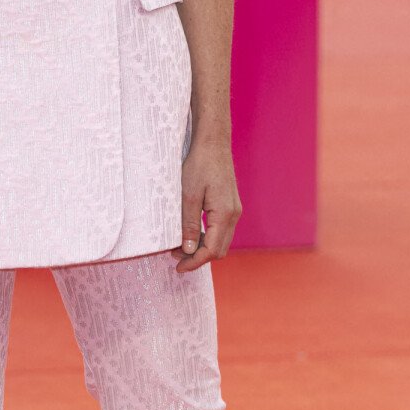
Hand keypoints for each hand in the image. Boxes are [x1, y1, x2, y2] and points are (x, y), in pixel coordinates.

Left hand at [175, 137, 241, 272]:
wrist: (213, 142)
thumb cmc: (200, 164)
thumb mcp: (188, 194)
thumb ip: (188, 224)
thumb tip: (187, 249)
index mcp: (225, 214)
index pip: (212, 250)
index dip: (194, 262)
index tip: (178, 267)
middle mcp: (234, 215)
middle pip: (219, 250)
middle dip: (198, 258)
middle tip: (175, 257)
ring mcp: (234, 210)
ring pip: (221, 241)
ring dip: (202, 248)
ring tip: (179, 246)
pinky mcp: (230, 205)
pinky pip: (221, 230)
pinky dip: (206, 237)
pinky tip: (190, 233)